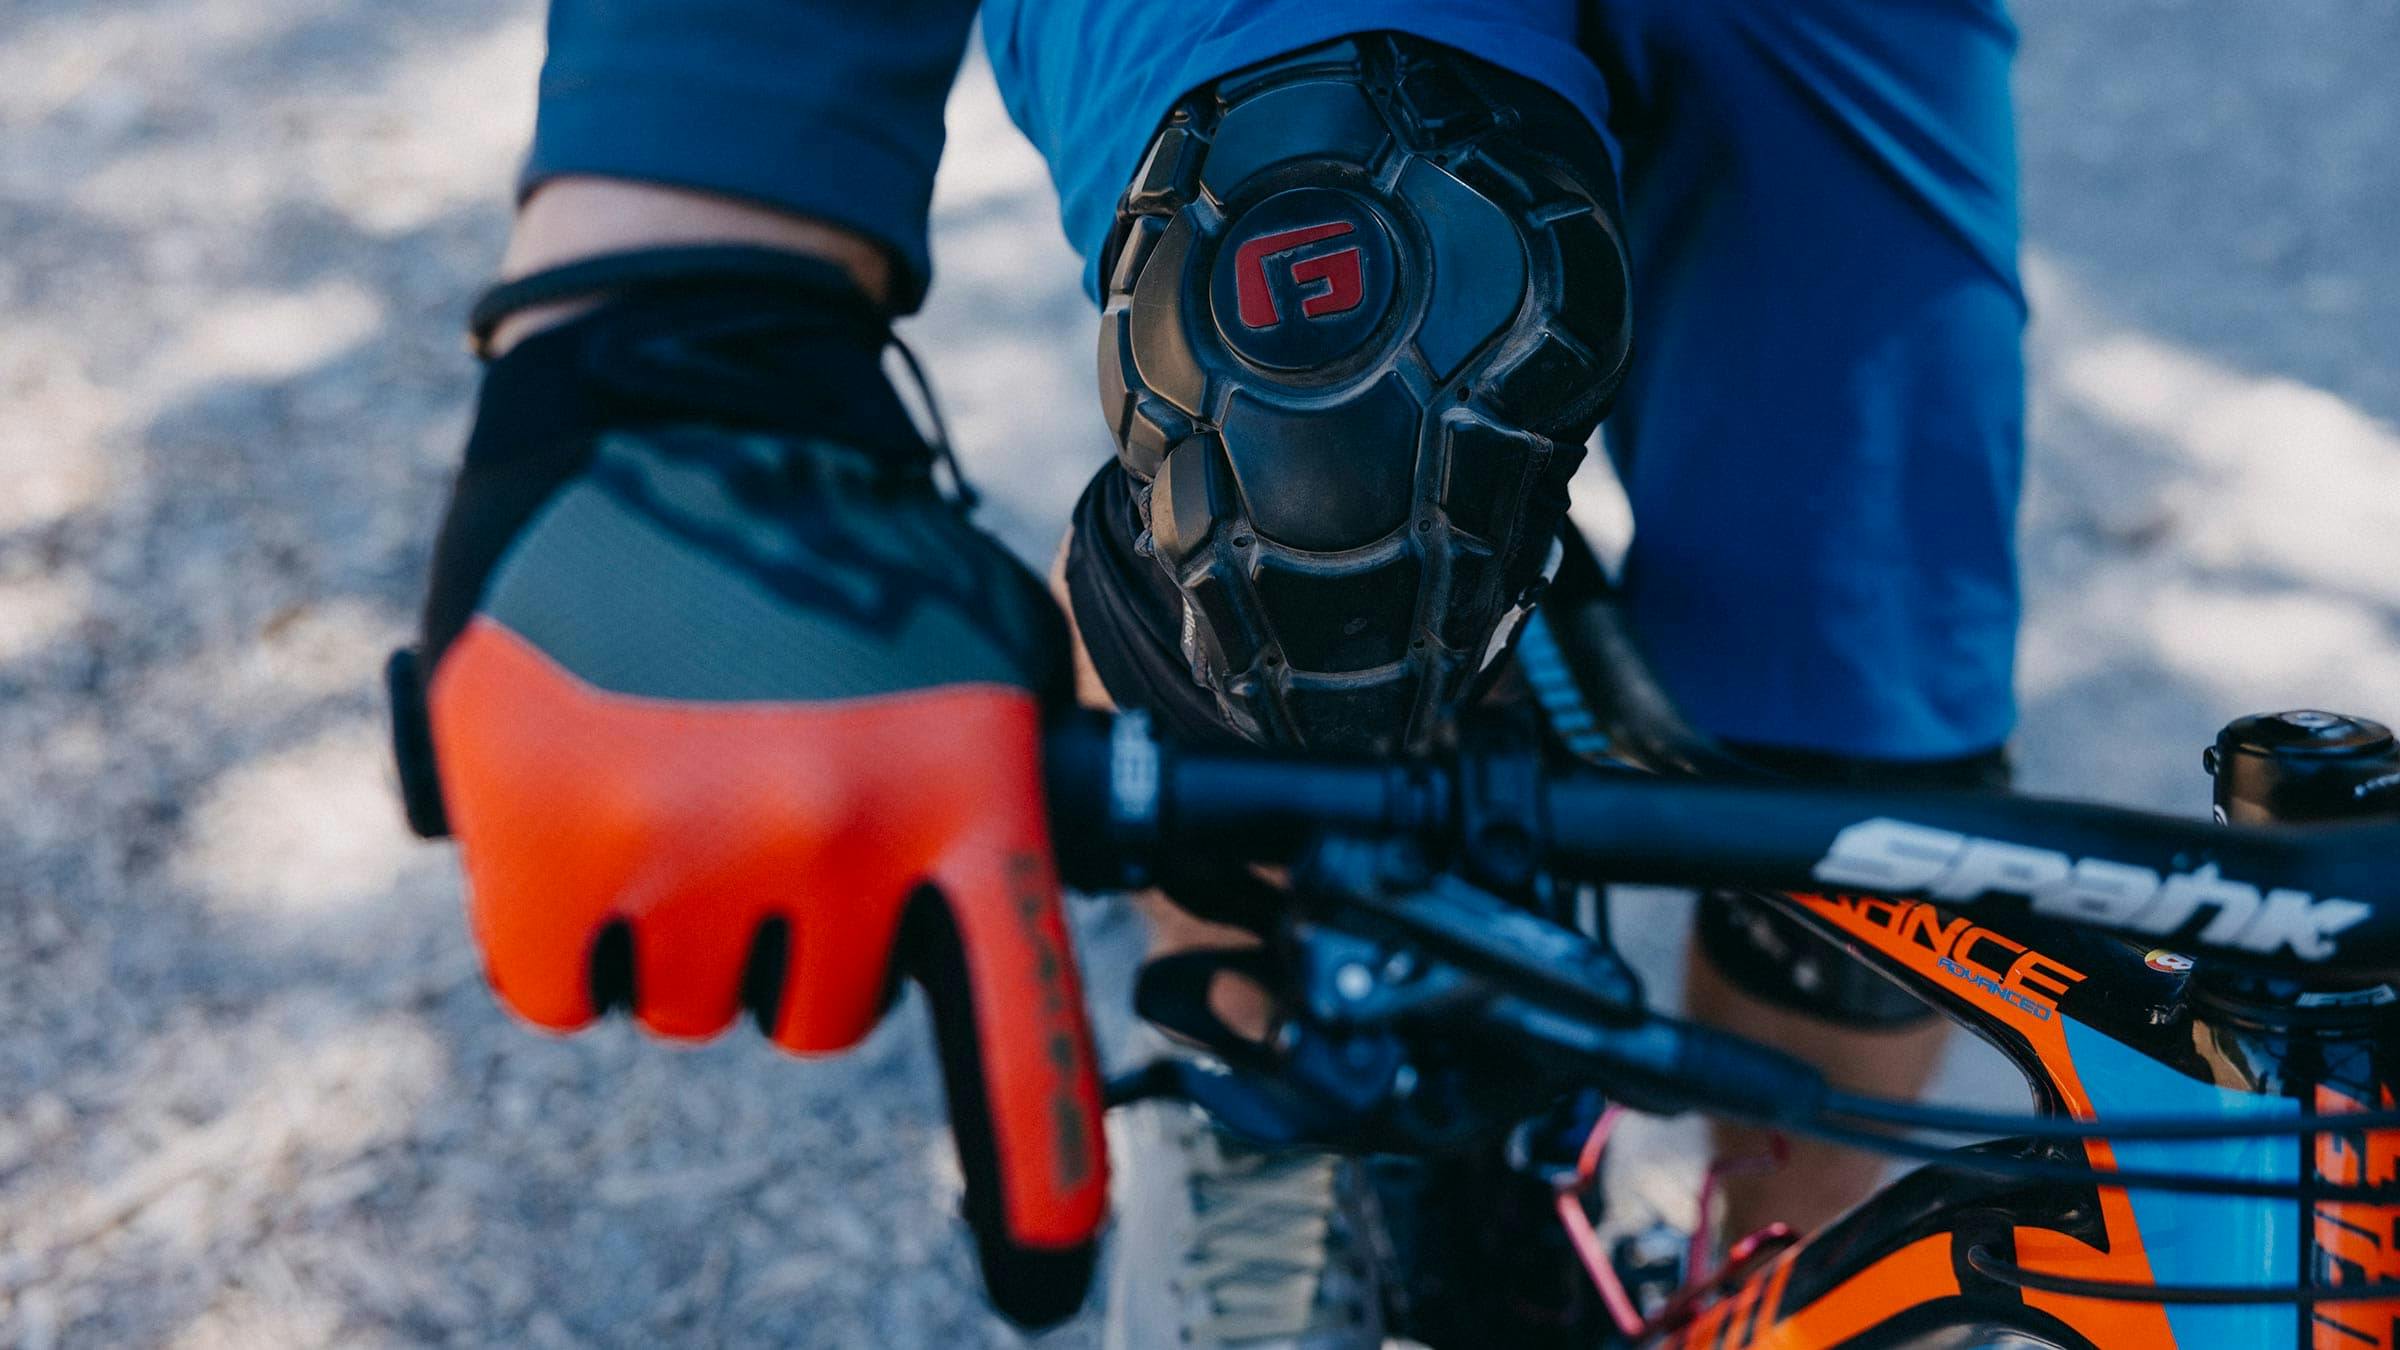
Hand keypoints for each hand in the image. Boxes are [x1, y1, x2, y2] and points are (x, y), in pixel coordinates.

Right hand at [392, 282, 1103, 1325]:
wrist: (666, 407)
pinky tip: (579, 810)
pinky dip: (562, 930)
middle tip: (762, 805)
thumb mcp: (975, 658)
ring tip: (674, 779)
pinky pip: (557, 987)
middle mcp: (840, 827)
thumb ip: (996, 799)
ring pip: (685, 1008)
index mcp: (967, 785)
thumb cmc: (837, 549)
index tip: (1050, 1263)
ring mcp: (687, 838)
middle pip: (816, 1018)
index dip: (1037, 1161)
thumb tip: (1004, 932)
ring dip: (678, 930)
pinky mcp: (543, 838)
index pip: (1019, 1019)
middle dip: (793, 942)